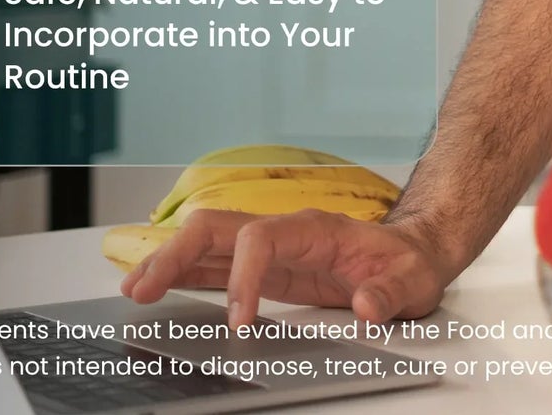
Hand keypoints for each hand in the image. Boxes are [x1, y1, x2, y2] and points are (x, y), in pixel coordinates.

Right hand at [120, 209, 453, 328]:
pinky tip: (161, 287)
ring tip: (135, 290)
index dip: (242, 278)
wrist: (416, 250)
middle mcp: (285, 232)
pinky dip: (185, 273)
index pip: (259, 238)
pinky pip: (218, 263)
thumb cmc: (409, 261)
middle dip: (176, 253)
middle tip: (143, 290)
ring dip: (169, 261)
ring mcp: (273, 248)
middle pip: (217, 227)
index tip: (240, 324)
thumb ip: (389, 292)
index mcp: (314, 228)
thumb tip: (366, 306)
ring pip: (209, 242)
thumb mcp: (412, 279)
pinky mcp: (268, 268)